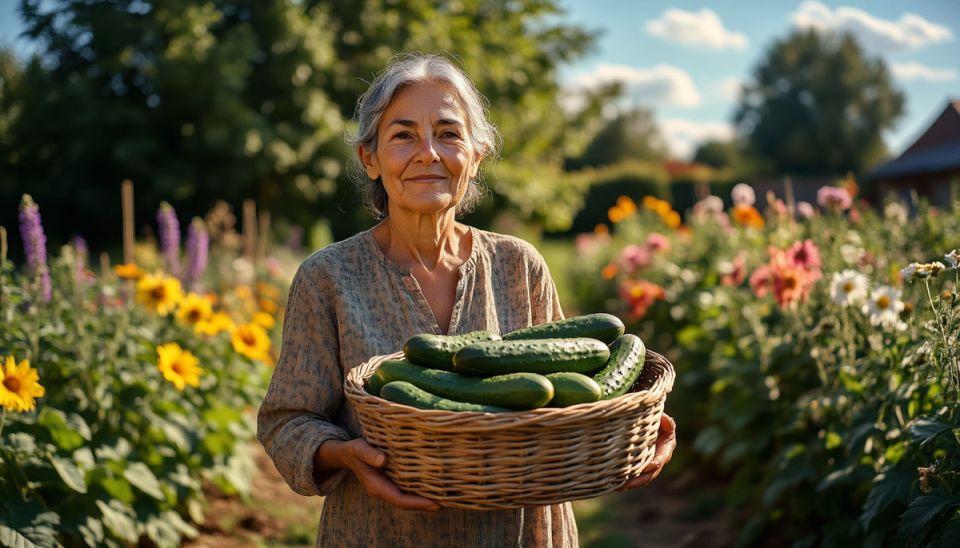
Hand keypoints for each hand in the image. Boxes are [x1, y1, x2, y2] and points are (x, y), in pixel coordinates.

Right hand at [320, 439, 440, 510]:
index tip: (433, 502)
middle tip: (445, 503)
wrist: (347, 455)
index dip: (416, 502)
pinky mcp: (389, 484)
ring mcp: (385, 489)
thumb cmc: (355, 450)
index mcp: (375, 485)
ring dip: (422, 501)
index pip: (398, 499)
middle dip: (423, 505)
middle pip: (404, 503)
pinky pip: (404, 493)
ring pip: (405, 500)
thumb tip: (384, 460)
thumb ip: (369, 454)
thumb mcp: (359, 448)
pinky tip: (430, 490)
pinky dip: (417, 494)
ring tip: (442, 499)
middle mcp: (381, 491)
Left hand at [618, 413, 676, 490]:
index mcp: (666, 447)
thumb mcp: (662, 417)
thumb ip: (666, 420)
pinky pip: (632, 474)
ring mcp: (647, 462)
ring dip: (630, 483)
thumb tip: (665, 420)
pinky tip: (614, 484)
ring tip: (618, 487)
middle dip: (639, 480)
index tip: (650, 467)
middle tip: (627, 485)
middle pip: (650, 473)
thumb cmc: (654, 417)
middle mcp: (658, 458)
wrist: (647, 420)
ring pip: (640, 477)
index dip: (656, 463)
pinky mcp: (637, 464)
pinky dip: (624, 479)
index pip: (662, 458)